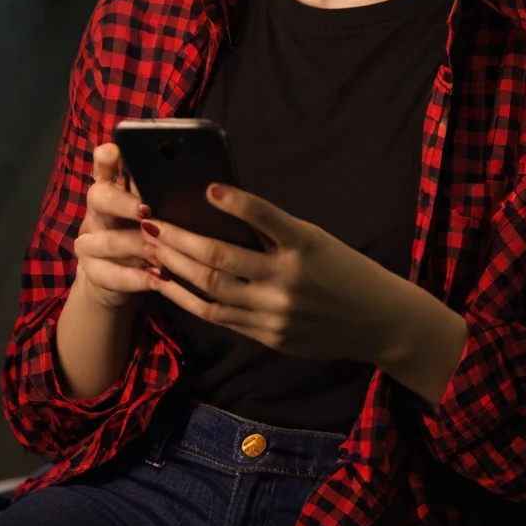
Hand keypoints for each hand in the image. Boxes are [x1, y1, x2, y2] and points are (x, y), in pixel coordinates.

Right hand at [74, 143, 160, 309]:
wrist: (120, 276)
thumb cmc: (151, 233)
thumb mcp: (160, 211)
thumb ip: (169, 197)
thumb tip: (210, 187)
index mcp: (114, 187)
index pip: (105, 163)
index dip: (107, 158)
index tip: (115, 151)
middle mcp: (98, 209)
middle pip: (99, 197)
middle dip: (122, 203)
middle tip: (146, 210)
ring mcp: (90, 239)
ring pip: (103, 239)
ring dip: (133, 245)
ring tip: (159, 250)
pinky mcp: (90, 269)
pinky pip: (108, 273)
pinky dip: (134, 277)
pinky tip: (155, 277)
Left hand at [140, 183, 406, 364]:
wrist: (376, 321)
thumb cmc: (341, 269)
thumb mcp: (315, 240)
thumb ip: (273, 232)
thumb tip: (218, 214)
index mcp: (304, 245)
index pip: (265, 217)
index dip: (236, 202)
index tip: (207, 188)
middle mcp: (287, 279)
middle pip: (219, 258)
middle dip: (178, 240)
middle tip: (149, 222)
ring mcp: (275, 312)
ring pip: (211, 289)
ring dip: (175, 268)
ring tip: (149, 249)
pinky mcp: (268, 336)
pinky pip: (218, 316)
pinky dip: (188, 298)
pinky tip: (167, 284)